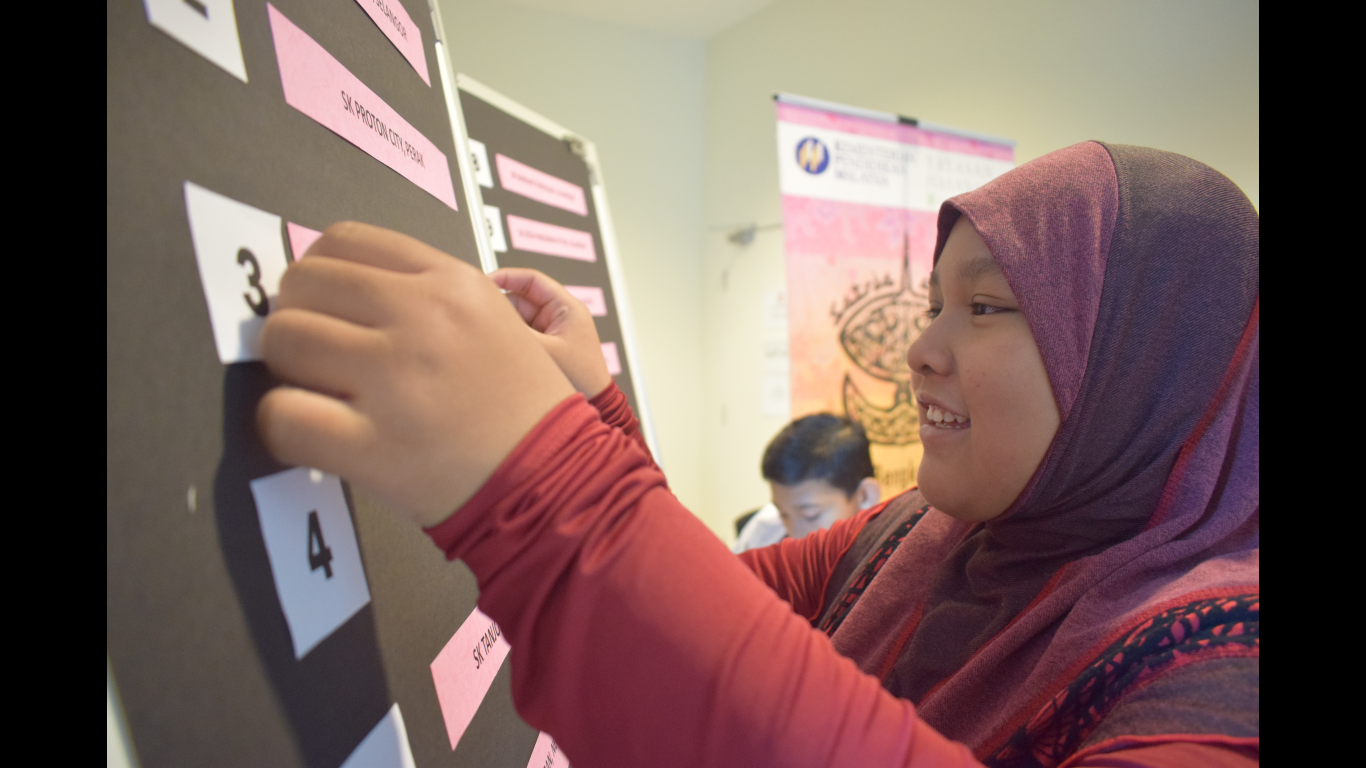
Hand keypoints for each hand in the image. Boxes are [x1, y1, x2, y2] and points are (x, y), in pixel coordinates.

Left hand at [256, 223, 574, 527]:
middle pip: (304, 284)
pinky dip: (281, 425)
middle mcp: (423, 319)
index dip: (318, 272)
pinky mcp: (374, 446)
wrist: (557, 481)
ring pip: (284, 340)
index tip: (323, 303)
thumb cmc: (524, 408)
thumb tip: (339, 284)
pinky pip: (282, 415)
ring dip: (287, 368)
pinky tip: (311, 432)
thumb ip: (428, 294)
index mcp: (452, 283)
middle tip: (316, 354)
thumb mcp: (496, 320)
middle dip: (298, 316)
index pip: (344, 240)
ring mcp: (397, 381)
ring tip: (317, 393)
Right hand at [490, 268, 612, 398]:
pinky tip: (500, 347)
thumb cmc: (584, 377)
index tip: (484, 283)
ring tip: (493, 338)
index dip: (505, 277)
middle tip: (481, 316)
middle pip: (520, 298)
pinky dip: (511, 338)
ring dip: (505, 326)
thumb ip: (516, 332)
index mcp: (567, 307)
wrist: (597, 402)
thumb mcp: (546, 351)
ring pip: (518, 317)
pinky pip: (522, 333)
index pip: (531, 280)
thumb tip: (490, 317)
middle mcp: (559, 315)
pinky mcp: (546, 344)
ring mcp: (551, 329)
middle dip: (501, 307)